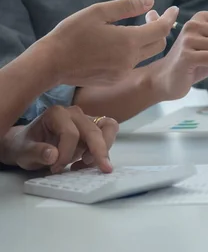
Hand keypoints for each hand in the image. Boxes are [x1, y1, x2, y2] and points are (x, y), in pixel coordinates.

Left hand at [0, 106, 117, 172]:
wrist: (28, 145)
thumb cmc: (26, 145)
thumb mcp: (24, 151)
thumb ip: (37, 152)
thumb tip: (53, 155)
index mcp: (57, 113)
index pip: (71, 133)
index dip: (66, 154)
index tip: (56, 168)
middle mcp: (74, 113)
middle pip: (94, 129)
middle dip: (98, 150)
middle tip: (101, 169)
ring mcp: (86, 119)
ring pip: (108, 127)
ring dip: (104, 147)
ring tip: (88, 163)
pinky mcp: (94, 128)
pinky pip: (108, 134)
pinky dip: (103, 149)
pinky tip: (86, 162)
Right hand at [37, 0, 178, 86]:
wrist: (51, 63)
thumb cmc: (71, 33)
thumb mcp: (98, 12)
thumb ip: (128, 6)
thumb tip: (151, 0)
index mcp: (128, 41)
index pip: (161, 29)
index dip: (169, 17)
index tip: (174, 9)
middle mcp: (131, 59)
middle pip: (159, 44)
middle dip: (160, 29)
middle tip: (150, 17)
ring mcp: (124, 71)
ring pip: (147, 55)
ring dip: (147, 42)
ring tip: (134, 29)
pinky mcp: (116, 79)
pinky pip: (133, 64)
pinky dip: (134, 53)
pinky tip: (119, 45)